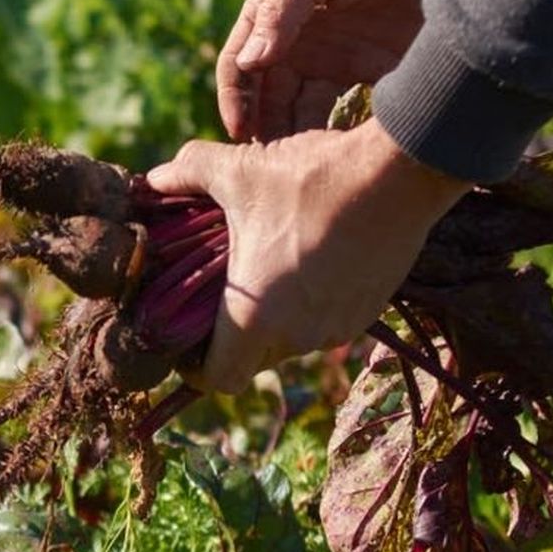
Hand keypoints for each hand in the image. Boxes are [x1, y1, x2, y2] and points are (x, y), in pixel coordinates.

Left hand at [146, 121, 469, 393]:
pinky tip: (305, 258)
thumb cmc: (311, 181)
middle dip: (231, 333)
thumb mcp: (239, 171)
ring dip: (273, 315)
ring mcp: (338, 328)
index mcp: (255, 319)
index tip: (187, 338)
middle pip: (251, 359)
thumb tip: (152, 178)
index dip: (196, 366)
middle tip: (217, 291)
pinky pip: (324, 322)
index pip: (218, 379)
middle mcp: (297, 337)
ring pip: (289, 340)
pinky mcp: (368, 312)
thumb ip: (188, 174)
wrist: (401, 173)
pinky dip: (308, 303)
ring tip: (264, 265)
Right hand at [218, 0, 508, 140]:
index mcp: (273, 15)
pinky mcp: (372, 69)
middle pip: (270, 98)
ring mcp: (334, 57)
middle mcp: (298, 41)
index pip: (239, 65)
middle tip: (273, 167)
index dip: (235, 101)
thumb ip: (281, 13)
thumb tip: (249, 63)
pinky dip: (341, 135)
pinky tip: (343, 155)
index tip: (241, 135)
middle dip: (267, 132)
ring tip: (306, 168)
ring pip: (305, 112)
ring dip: (300, 141)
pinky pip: (347, 111)